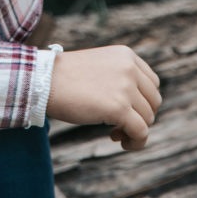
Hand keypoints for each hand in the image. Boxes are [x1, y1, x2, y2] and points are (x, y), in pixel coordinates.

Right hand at [46, 45, 161, 150]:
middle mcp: (129, 68)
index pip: (152, 83)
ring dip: (134, 130)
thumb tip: (141, 110)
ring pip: (148, 118)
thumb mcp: (100, 67)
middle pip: (153, 101)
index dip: (142, 101)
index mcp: (126, 55)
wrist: (43, 80)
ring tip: (114, 133)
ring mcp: (125, 87)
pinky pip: (141, 132)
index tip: (124, 109)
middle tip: (118, 124)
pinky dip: (135, 142)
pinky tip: (118, 141)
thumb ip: (121, 79)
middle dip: (140, 116)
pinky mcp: (119, 107)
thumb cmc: (65, 78)